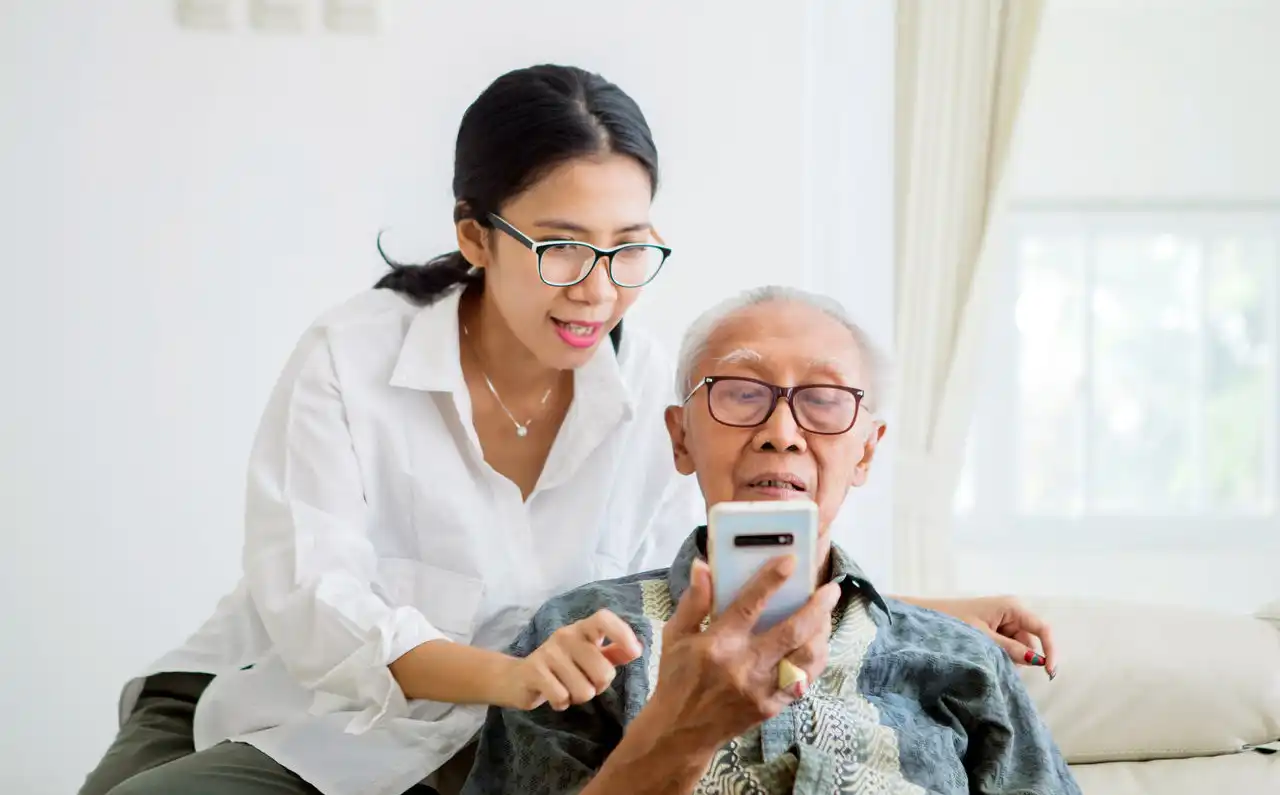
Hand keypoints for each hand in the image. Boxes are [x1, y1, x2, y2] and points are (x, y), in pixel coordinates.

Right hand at [502, 609, 642, 710]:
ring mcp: (549, 652)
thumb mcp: (587, 656)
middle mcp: (566, 636)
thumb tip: (637, 649)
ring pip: (584, 690)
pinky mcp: (534, 671)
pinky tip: (553, 696)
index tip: (635, 652)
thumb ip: (612, 653)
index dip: (622, 633)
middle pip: (603, 671)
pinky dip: (561, 703)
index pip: (604, 619)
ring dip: (577, 697)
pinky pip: (562, 697)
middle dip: (598, 687)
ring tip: (566, 689)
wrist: (517, 678)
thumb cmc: (562, 667)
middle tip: (584, 684)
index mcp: (582, 629)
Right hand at [642, 555, 841, 753]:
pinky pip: (804, 680)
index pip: (750, 606)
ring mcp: (762, 689)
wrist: (681, 731)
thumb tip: (704, 566)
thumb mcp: (675, 636)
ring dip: (822, 633)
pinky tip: (818, 644)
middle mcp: (744, 666)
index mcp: (718, 644)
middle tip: (831, 589)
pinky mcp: (772, 706)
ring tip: (826, 615)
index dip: (772, 580)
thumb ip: (693, 601)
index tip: (791, 560)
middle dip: (817, 607)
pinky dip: (816, 659)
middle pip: (792, 632)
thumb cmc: (677, 678)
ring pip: (806, 658)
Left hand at [933, 595, 1056, 676]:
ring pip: (1019, 648)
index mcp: (1012, 607)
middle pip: (1030, 642)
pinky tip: (985, 655)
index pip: (1042, 629)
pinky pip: (1008, 647)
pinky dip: (1001, 656)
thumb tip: (1036, 661)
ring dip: (1009, 658)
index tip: (1049, 671)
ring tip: (985, 656)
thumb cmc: (954, 621)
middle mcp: (1012, 612)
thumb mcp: (983, 638)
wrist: (929, 617)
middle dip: (1021, 657)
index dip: (1050, 650)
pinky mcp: (996, 630)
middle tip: (998, 662)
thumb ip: (1010, 649)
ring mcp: (1004, 621)